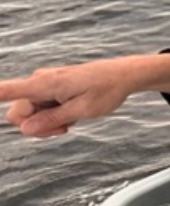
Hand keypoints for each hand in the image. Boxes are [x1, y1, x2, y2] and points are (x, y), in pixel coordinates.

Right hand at [0, 55, 169, 137]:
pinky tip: (71, 115)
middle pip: (17, 114)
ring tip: (71, 121)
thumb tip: (25, 129)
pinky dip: (52, 117)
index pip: (6, 90)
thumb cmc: (106, 90)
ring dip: (45, 124)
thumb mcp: (83, 110)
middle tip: (62, 130)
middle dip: (34, 128)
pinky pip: (40, 110)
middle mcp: (38, 83)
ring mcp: (43, 87)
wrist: (122, 76)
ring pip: (29, 115)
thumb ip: (53, 120)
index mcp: (44, 84)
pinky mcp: (49, 91)